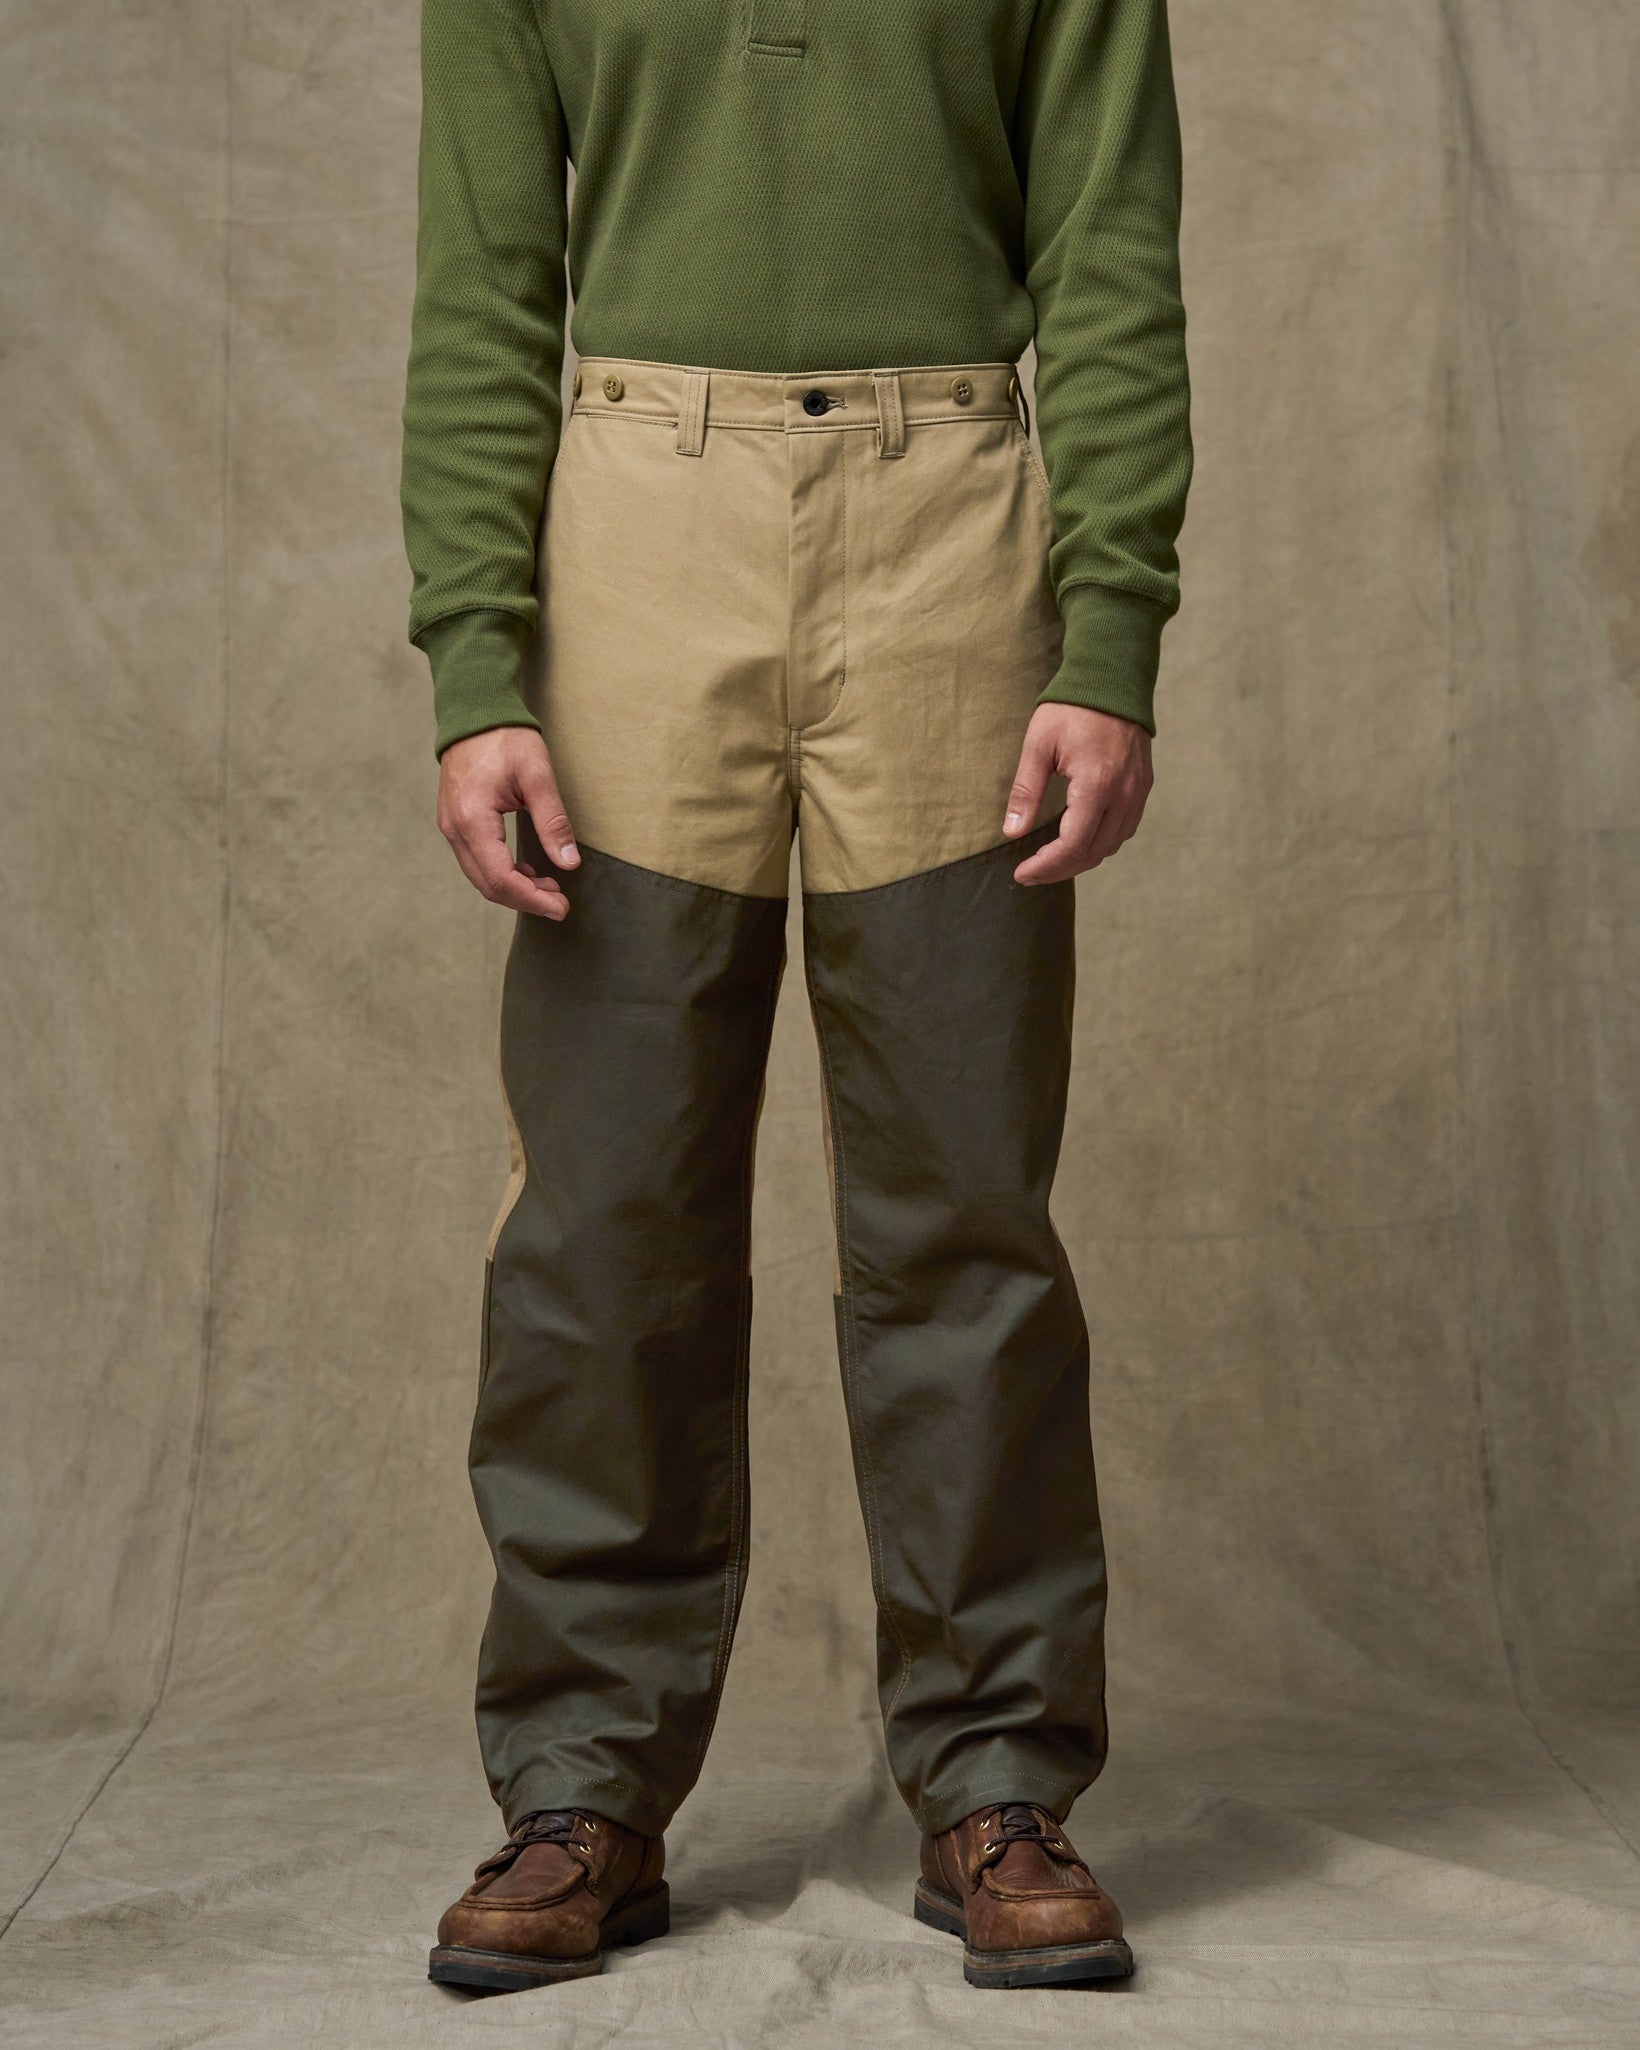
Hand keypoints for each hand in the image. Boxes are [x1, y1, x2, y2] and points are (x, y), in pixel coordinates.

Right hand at [437, 727, 579, 918]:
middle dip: (525, 900)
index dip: (532, 900)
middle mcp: (454, 828)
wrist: (474, 713)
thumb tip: (569, 863)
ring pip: (480, 876)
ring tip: (549, 887)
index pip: (501, 878)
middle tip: (560, 903)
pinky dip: (502, 873)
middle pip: (488, 885)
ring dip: (514, 888)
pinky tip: (527, 870)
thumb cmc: (506, 738)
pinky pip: (476, 860)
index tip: (562, 908)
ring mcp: (450, 826)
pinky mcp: (454, 822)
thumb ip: (553, 821)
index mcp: (473, 819)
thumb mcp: (538, 776)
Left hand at [1004, 703, 1153, 884]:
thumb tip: (1012, 832)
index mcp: (1096, 785)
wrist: (1113, 678)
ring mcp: (1138, 792)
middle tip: (1031, 873)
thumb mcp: (1038, 746)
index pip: (1072, 845)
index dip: (1046, 866)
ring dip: (1081, 859)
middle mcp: (1124, 794)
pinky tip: (1078, 841)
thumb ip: (1026, 792)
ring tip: (1051, 862)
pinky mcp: (1143, 787)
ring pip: (1111, 846)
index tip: (1022, 874)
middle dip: (1060, 869)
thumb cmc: (1071, 708)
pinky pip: (1124, 830)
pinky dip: (1100, 843)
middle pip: (1093, 852)